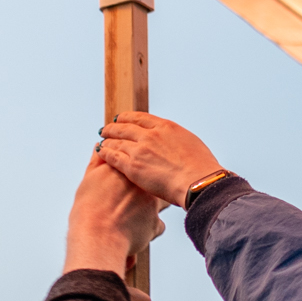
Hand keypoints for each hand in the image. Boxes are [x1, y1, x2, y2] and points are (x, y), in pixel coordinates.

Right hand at [63, 156, 166, 274]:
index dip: (133, 174)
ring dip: (149, 209)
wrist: (97, 236)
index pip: (138, 164)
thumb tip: (99, 146)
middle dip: (145, 190)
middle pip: (152, 182)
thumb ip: (97, 161)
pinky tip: (136, 232)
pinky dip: (149, 230)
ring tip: (132, 218)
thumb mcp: (89, 180)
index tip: (125, 184)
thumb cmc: (88, 210)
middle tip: (128, 201)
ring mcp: (151, 203)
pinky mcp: (155, 223)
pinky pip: (157, 226)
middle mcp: (143, 184)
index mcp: (126, 170)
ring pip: (159, 203)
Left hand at [96, 112, 223, 206]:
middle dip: (113, 128)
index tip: (121, 119)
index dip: (128, 118)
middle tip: (106, 130)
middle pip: (125, 127)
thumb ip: (176, 141)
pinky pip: (112, 156)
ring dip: (107, 140)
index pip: (141, 117)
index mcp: (166, 127)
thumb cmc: (201, 169)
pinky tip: (100, 152)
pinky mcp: (132, 166)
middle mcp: (151, 135)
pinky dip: (104, 152)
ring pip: (116, 141)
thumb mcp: (190, 143)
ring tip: (102, 142)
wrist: (198, 182)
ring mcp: (140, 149)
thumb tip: (174, 144)